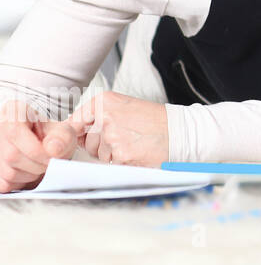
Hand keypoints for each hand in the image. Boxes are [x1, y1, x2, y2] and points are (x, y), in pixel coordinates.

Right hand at [0, 98, 76, 192]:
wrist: (44, 142)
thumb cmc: (51, 134)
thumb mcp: (63, 130)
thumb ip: (63, 137)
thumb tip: (53, 149)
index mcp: (13, 112)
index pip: (15, 133)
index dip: (37, 150)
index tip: (53, 156)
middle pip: (12, 156)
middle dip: (37, 165)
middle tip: (50, 162)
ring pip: (8, 173)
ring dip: (30, 175)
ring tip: (40, 164)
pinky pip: (5, 184)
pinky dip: (21, 183)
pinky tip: (29, 171)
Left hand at [52, 92, 167, 166]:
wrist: (181, 131)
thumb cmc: (157, 121)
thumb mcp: (126, 108)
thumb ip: (100, 116)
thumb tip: (76, 132)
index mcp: (105, 101)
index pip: (75, 121)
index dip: (80, 133)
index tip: (85, 137)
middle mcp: (105, 116)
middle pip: (87, 141)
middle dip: (101, 145)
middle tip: (125, 138)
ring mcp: (112, 135)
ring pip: (99, 154)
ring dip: (113, 154)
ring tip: (134, 143)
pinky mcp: (120, 153)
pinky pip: (112, 163)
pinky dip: (123, 161)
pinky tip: (138, 151)